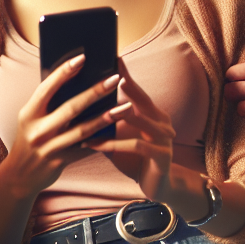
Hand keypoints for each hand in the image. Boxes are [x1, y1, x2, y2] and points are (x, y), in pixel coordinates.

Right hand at [0, 55, 129, 198]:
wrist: (20, 174)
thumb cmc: (29, 138)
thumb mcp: (31, 119)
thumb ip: (47, 103)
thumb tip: (74, 80)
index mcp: (29, 113)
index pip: (47, 88)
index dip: (64, 72)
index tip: (83, 58)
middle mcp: (38, 130)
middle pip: (70, 108)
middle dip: (94, 92)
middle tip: (115, 79)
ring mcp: (49, 147)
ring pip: (83, 130)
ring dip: (106, 117)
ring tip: (126, 106)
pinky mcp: (61, 161)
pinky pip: (86, 148)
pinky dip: (102, 139)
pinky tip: (119, 129)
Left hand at [84, 69, 182, 206]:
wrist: (158, 186)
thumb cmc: (135, 158)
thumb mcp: (121, 136)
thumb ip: (108, 119)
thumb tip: (79, 102)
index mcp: (153, 113)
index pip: (137, 89)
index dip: (125, 73)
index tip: (111, 57)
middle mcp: (162, 122)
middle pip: (140, 100)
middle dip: (124, 87)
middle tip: (102, 76)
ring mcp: (165, 139)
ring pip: (138, 121)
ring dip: (113, 116)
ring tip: (92, 110)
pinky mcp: (162, 157)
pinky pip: (136, 146)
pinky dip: (113, 144)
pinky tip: (93, 144)